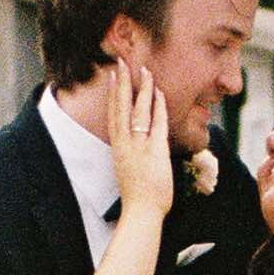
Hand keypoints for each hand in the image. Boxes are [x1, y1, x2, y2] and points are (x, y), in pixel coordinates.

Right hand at [106, 59, 174, 226]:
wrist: (141, 212)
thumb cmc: (138, 198)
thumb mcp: (129, 171)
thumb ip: (133, 156)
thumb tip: (138, 150)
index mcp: (118, 148)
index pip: (114, 115)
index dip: (114, 95)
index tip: (114, 77)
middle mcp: (125, 144)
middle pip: (122, 107)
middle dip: (123, 83)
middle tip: (122, 62)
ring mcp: (139, 146)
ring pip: (138, 111)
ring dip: (141, 89)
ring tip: (143, 70)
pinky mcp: (154, 151)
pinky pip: (157, 124)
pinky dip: (158, 107)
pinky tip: (159, 93)